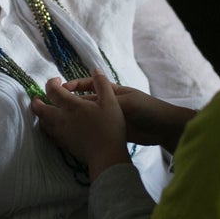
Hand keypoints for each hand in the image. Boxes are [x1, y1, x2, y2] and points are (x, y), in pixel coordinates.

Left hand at [32, 70, 129, 178]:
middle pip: (39, 108)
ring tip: (47, 109)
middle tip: (41, 96)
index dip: (51, 83)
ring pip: (42, 122)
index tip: (57, 80)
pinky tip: (53, 126)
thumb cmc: (110, 127)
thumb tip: (96, 70)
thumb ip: (102, 84)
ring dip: (41, 114)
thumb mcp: (111, 101)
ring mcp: (60, 133)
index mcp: (71, 106)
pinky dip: (47, 127)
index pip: (52, 90)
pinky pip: (48, 134)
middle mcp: (61, 119)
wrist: (107, 155)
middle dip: (37, 100)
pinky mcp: (63, 144)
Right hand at [57, 77, 195, 151]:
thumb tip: (83, 99)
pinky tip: (75, 133)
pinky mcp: (114, 131)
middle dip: (72, 102)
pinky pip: (96, 128)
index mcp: (113, 92)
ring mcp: (111, 118)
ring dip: (77, 118)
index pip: (89, 85)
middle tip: (56, 107)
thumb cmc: (147, 109)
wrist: (163, 128)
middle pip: (86, 101)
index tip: (62, 89)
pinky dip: (86, 129)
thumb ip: (106, 101)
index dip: (75, 85)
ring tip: (61, 122)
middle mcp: (109, 103)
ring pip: (90, 116)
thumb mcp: (125, 103)